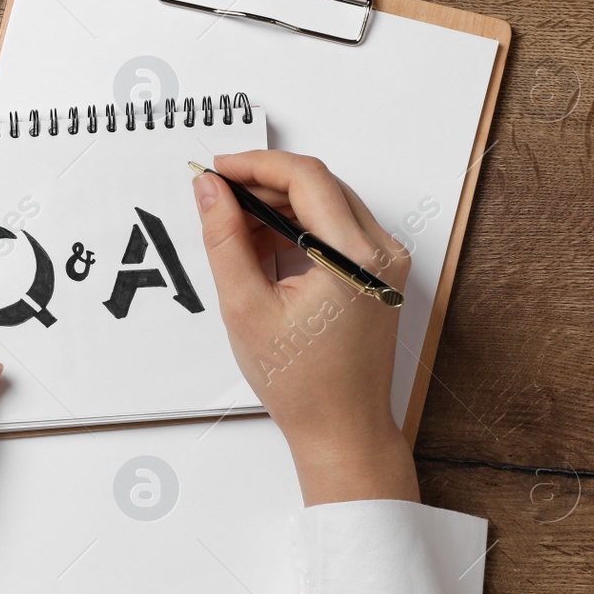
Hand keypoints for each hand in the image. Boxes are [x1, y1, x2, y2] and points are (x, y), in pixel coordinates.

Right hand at [192, 151, 418, 505]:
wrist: (342, 429)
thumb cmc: (302, 384)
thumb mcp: (245, 307)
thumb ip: (224, 239)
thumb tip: (208, 189)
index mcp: (354, 258)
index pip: (306, 178)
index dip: (256, 165)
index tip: (217, 170)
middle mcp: (381, 253)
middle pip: (319, 185)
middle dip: (264, 183)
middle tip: (216, 197)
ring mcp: (385, 262)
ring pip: (328, 203)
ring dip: (279, 204)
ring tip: (234, 228)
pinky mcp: (380, 273)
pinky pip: (338, 228)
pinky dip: (298, 226)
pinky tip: (263, 246)